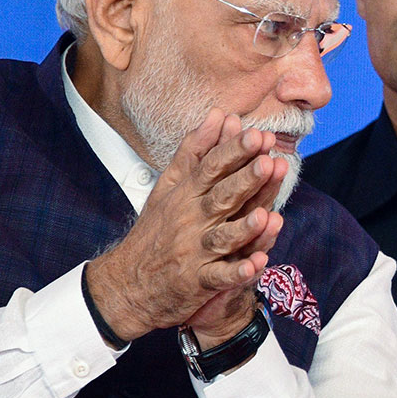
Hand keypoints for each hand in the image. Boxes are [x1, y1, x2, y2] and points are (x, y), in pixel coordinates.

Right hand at [87, 111, 286, 346]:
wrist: (128, 283)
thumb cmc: (155, 230)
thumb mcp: (169, 186)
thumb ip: (195, 151)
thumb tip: (219, 114)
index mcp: (186, 195)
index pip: (211, 168)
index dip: (234, 152)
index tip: (257, 135)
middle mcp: (191, 220)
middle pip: (221, 198)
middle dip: (245, 181)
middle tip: (268, 163)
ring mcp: (195, 252)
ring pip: (223, 238)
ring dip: (244, 229)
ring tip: (266, 216)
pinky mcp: (198, 282)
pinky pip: (220, 278)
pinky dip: (237, 273)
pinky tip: (257, 265)